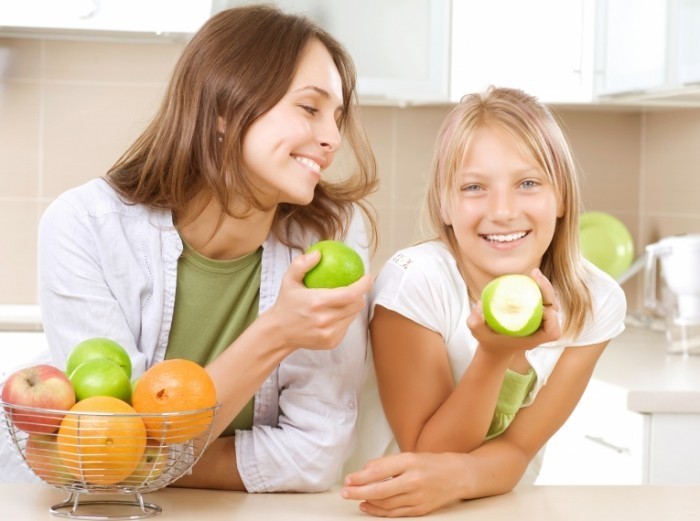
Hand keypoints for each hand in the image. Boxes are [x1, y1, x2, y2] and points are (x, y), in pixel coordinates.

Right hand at [264, 249, 372, 350]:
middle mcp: (325, 320)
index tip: (367, 277)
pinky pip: (346, 326)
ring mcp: (329, 333)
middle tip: (356, 286)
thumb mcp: (289, 280)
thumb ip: (301, 264)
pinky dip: (345, 317)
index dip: (364, 285)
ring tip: (345, 298)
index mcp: (317, 302)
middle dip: (360, 294)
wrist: (279, 332)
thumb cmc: (286, 303)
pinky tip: (337, 312)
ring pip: (353, 315)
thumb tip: (318, 254)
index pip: (351, 294)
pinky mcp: (331, 342)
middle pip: (356, 305)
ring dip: (352, 306)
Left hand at [341, 452, 463, 516]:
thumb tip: (364, 472)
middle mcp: (414, 480)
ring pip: (385, 504)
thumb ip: (386, 463)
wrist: (457, 476)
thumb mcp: (408, 456)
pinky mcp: (420, 510)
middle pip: (380, 490)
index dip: (360, 477)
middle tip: (345, 492)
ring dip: (367, 501)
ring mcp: (417, 497)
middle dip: (359, 492)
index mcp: (410, 462)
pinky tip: (368, 506)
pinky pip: (394, 513)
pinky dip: (378, 511)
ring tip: (354, 497)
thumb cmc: (430, 463)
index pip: (379, 471)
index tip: (348, 479)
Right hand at [467, 268, 561, 354]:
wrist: (494, 346)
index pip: (552, 331)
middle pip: (554, 310)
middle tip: (535, 276)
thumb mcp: (478, 333)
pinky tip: (531, 277)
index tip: (536, 306)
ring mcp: (540, 321)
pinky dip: (540, 288)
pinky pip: (543, 299)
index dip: (550, 318)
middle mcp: (540, 330)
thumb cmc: (488, 340)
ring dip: (545, 287)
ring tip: (534, 273)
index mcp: (533, 339)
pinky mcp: (536, 312)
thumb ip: (475, 322)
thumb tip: (479, 305)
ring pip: (551, 302)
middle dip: (548, 292)